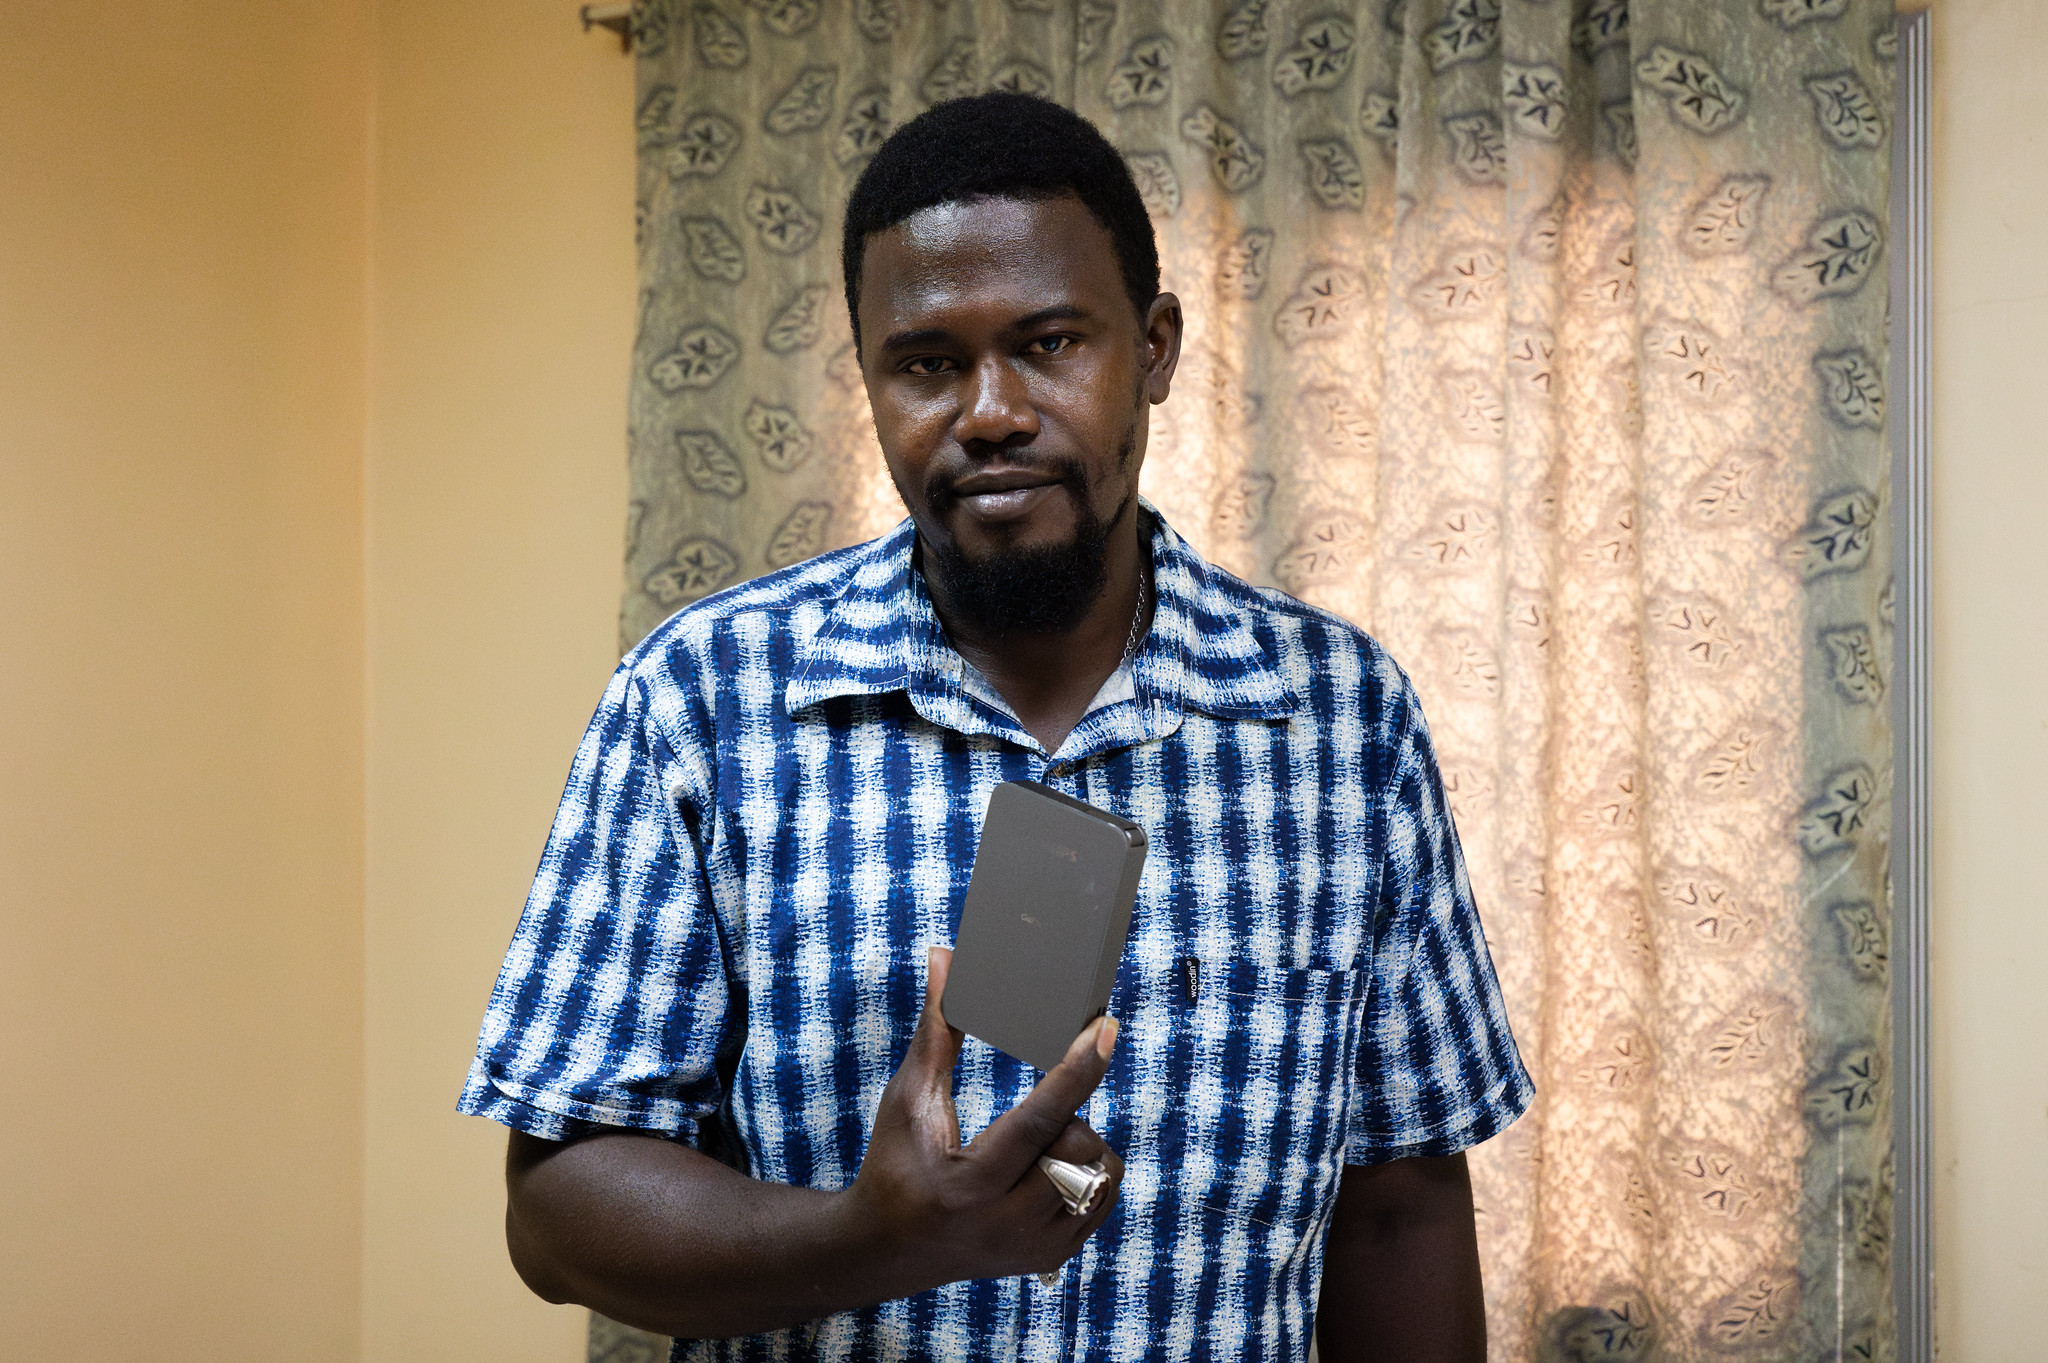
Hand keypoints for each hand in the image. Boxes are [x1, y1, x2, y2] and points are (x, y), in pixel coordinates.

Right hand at [841, 946, 1124, 1285]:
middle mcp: (1007, 1224)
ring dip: (1081, 1144)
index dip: (1078, 1069)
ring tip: (1039, 1142)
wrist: (887, 1249)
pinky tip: (1053, 1164)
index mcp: (970, 1184)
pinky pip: (1102, 1199)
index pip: (1040, 1120)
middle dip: (1067, 1114)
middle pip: (1078, 1146)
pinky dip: (1089, 1171)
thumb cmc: (894, 1164)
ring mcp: (1033, 1248)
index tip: (1106, 1027)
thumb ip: (936, 1031)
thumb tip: (945, 959)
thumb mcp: (909, 1098)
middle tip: (1033, 1113)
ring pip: (1100, 1174)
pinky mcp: (1050, 1258)